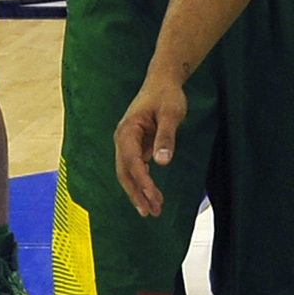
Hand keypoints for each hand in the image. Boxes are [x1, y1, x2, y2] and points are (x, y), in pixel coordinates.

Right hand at [114, 70, 189, 217]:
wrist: (163, 82)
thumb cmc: (167, 95)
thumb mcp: (171, 113)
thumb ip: (166, 137)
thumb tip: (162, 163)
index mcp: (127, 130)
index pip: (132, 162)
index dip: (142, 182)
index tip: (153, 197)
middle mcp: (123, 139)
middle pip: (125, 172)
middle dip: (137, 194)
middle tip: (151, 212)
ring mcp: (128, 143)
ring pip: (128, 173)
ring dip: (139, 192)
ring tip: (153, 210)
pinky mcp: (135, 146)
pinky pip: (135, 168)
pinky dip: (142, 182)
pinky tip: (151, 195)